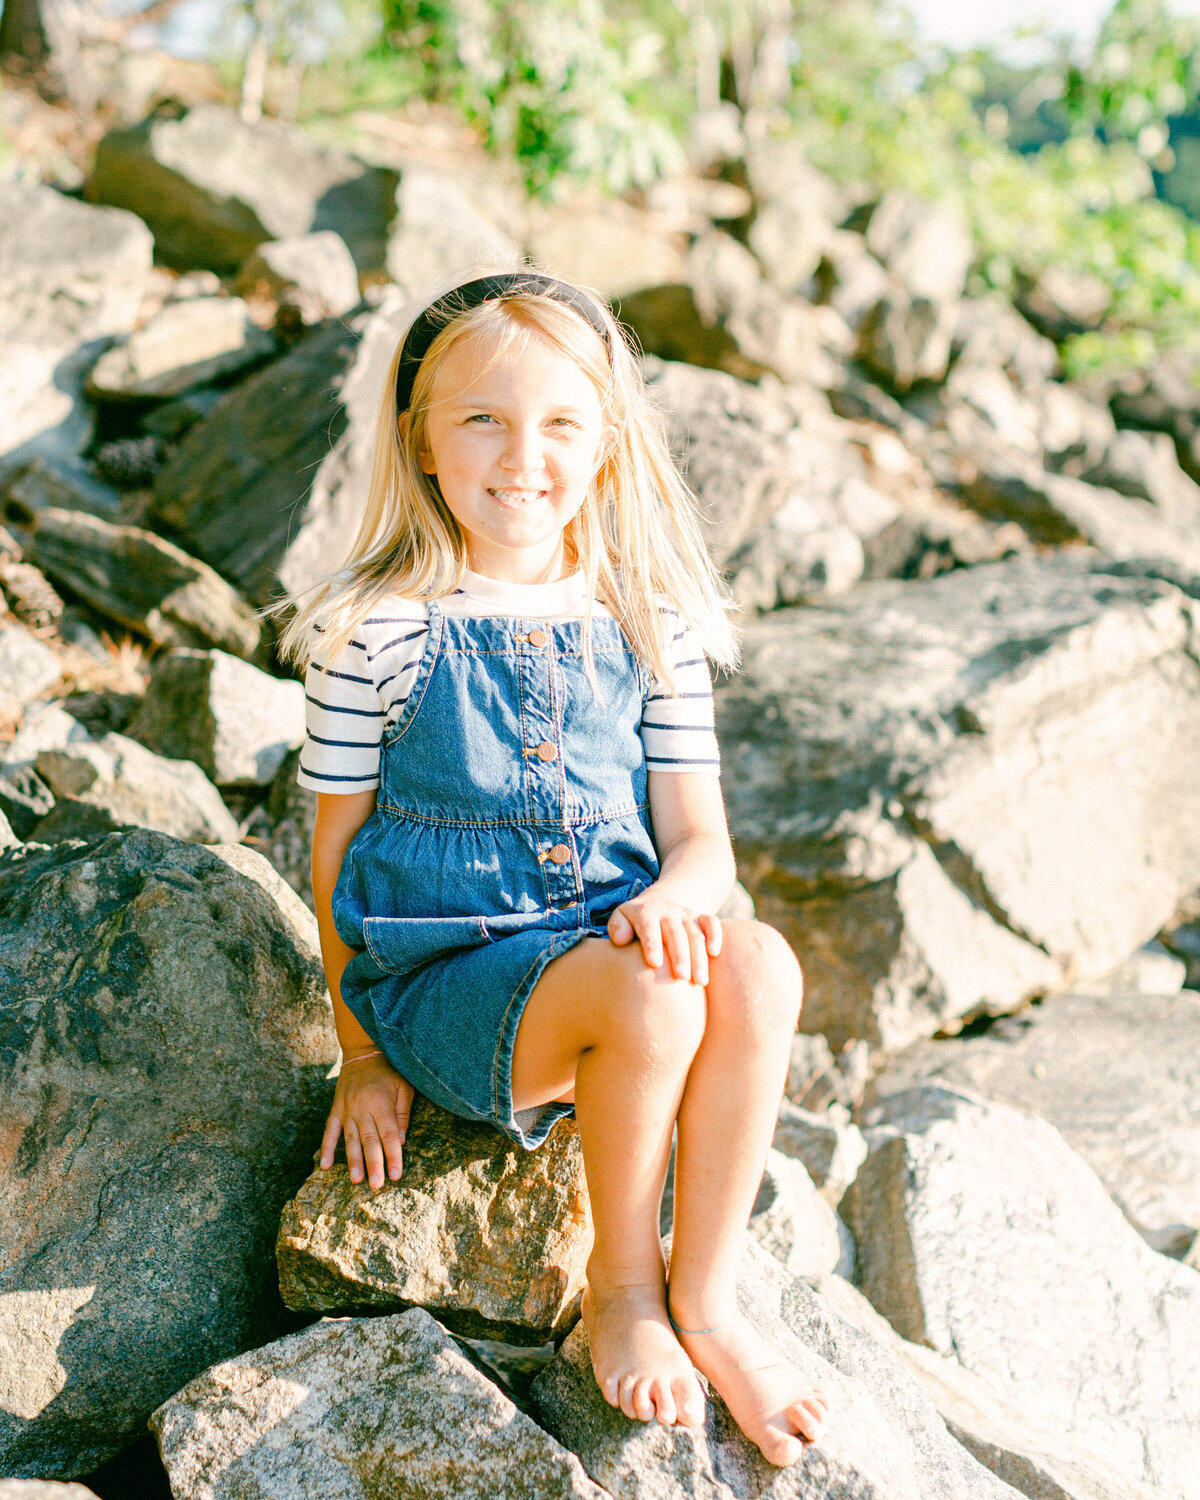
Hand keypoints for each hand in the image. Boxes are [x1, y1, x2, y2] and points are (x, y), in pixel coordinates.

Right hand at [320, 1050, 413, 1190]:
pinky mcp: (335, 1109)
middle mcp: (362, 1107)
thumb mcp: (404, 1087)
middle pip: (369, 1141)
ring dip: (352, 1161)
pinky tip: (325, 1166)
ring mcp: (346, 1109)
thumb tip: (400, 1142)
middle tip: (376, 1185)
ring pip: (350, 1139)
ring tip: (355, 1180)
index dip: (393, 1156)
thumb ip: (403, 1113)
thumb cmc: (389, 1071)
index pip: (389, 1135)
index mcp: (381, 1102)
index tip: (396, 1175)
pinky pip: (329, 1131)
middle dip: (374, 1164)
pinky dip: (326, 1148)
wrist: (363, 1052)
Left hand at [607, 886, 721, 983]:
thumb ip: (617, 928)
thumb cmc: (634, 922)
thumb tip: (621, 940)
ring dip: (699, 956)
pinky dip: (715, 936)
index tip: (654, 964)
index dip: (652, 943)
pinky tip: (714, 954)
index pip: (649, 926)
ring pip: (695, 933)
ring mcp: (686, 914)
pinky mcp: (701, 917)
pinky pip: (711, 923)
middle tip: (681, 978)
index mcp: (645, 912)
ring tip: (700, 981)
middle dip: (680, 955)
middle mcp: (667, 911)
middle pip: (675, 932)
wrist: (657, 904)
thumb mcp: (620, 918)